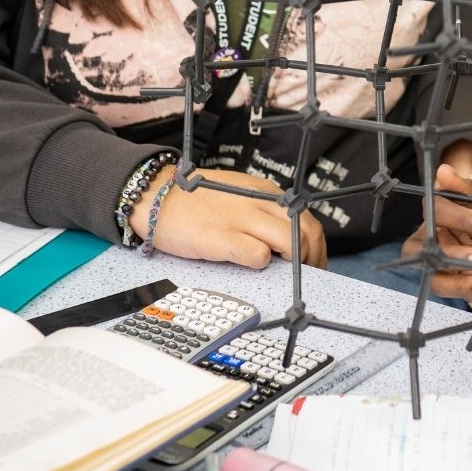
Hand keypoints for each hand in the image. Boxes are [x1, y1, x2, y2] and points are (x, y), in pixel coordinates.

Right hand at [137, 164, 328, 268]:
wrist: (156, 194)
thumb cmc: (195, 200)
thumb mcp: (238, 196)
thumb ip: (261, 211)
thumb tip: (285, 237)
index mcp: (265, 192)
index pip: (306, 218)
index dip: (315, 245)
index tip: (313, 262)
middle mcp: (259, 203)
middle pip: (306, 231)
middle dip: (313, 258)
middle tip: (307, 277)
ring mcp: (242, 220)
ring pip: (291, 241)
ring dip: (295, 264)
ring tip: (287, 278)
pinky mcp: (222, 238)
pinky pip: (258, 255)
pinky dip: (263, 266)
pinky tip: (254, 267)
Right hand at [401, 161, 471, 299]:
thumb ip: (468, 188)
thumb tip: (443, 171)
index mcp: (445, 210)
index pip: (435, 211)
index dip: (459, 220)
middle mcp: (440, 237)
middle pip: (423, 251)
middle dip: (451, 256)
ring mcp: (450, 262)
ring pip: (435, 277)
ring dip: (459, 281)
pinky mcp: (464, 281)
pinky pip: (456, 291)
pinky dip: (470, 292)